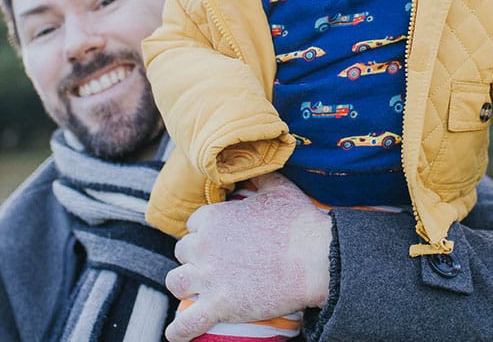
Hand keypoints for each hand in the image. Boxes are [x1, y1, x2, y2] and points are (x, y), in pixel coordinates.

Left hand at [164, 173, 331, 341]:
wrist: (316, 257)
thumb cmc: (299, 222)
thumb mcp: (279, 188)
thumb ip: (260, 177)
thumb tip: (254, 168)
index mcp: (214, 217)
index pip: (193, 225)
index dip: (205, 233)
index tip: (217, 241)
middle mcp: (204, 245)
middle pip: (182, 252)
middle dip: (195, 258)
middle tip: (214, 266)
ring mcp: (209, 276)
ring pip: (176, 283)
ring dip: (185, 287)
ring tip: (195, 293)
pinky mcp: (219, 305)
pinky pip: (186, 323)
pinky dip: (178, 331)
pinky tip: (176, 334)